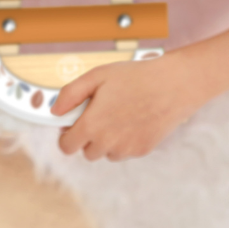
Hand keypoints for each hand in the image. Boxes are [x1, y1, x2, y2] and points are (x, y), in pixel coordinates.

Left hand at [52, 53, 201, 160]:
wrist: (173, 84)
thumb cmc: (136, 76)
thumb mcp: (98, 75)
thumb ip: (70, 94)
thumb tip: (55, 110)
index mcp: (92, 125)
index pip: (66, 146)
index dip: (66, 134)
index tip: (73, 122)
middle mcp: (107, 142)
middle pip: (86, 151)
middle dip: (88, 135)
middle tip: (100, 112)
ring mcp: (125, 149)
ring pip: (106, 152)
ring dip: (107, 139)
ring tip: (119, 113)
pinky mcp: (142, 150)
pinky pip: (125, 151)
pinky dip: (125, 139)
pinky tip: (134, 118)